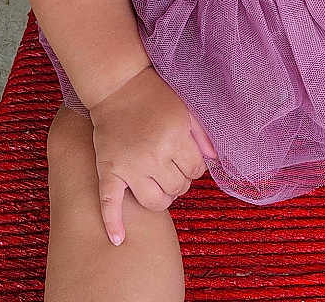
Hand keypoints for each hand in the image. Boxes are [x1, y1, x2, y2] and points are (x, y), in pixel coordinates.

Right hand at [87, 65, 217, 245]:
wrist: (118, 85)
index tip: (187, 158)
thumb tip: (215, 161)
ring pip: (154, 202)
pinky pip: (109, 203)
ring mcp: (129, 166)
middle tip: (173, 167)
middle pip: (177, 188)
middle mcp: (153, 156)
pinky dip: (113, 223)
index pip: (196, 171)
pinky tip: (118, 239)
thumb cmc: (155, 95)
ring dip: (162, 198)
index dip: (195, 166)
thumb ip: (203, 135)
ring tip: (160, 185)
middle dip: (180, 181)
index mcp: (175, 138)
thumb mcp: (186, 108)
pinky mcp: (109, 171)